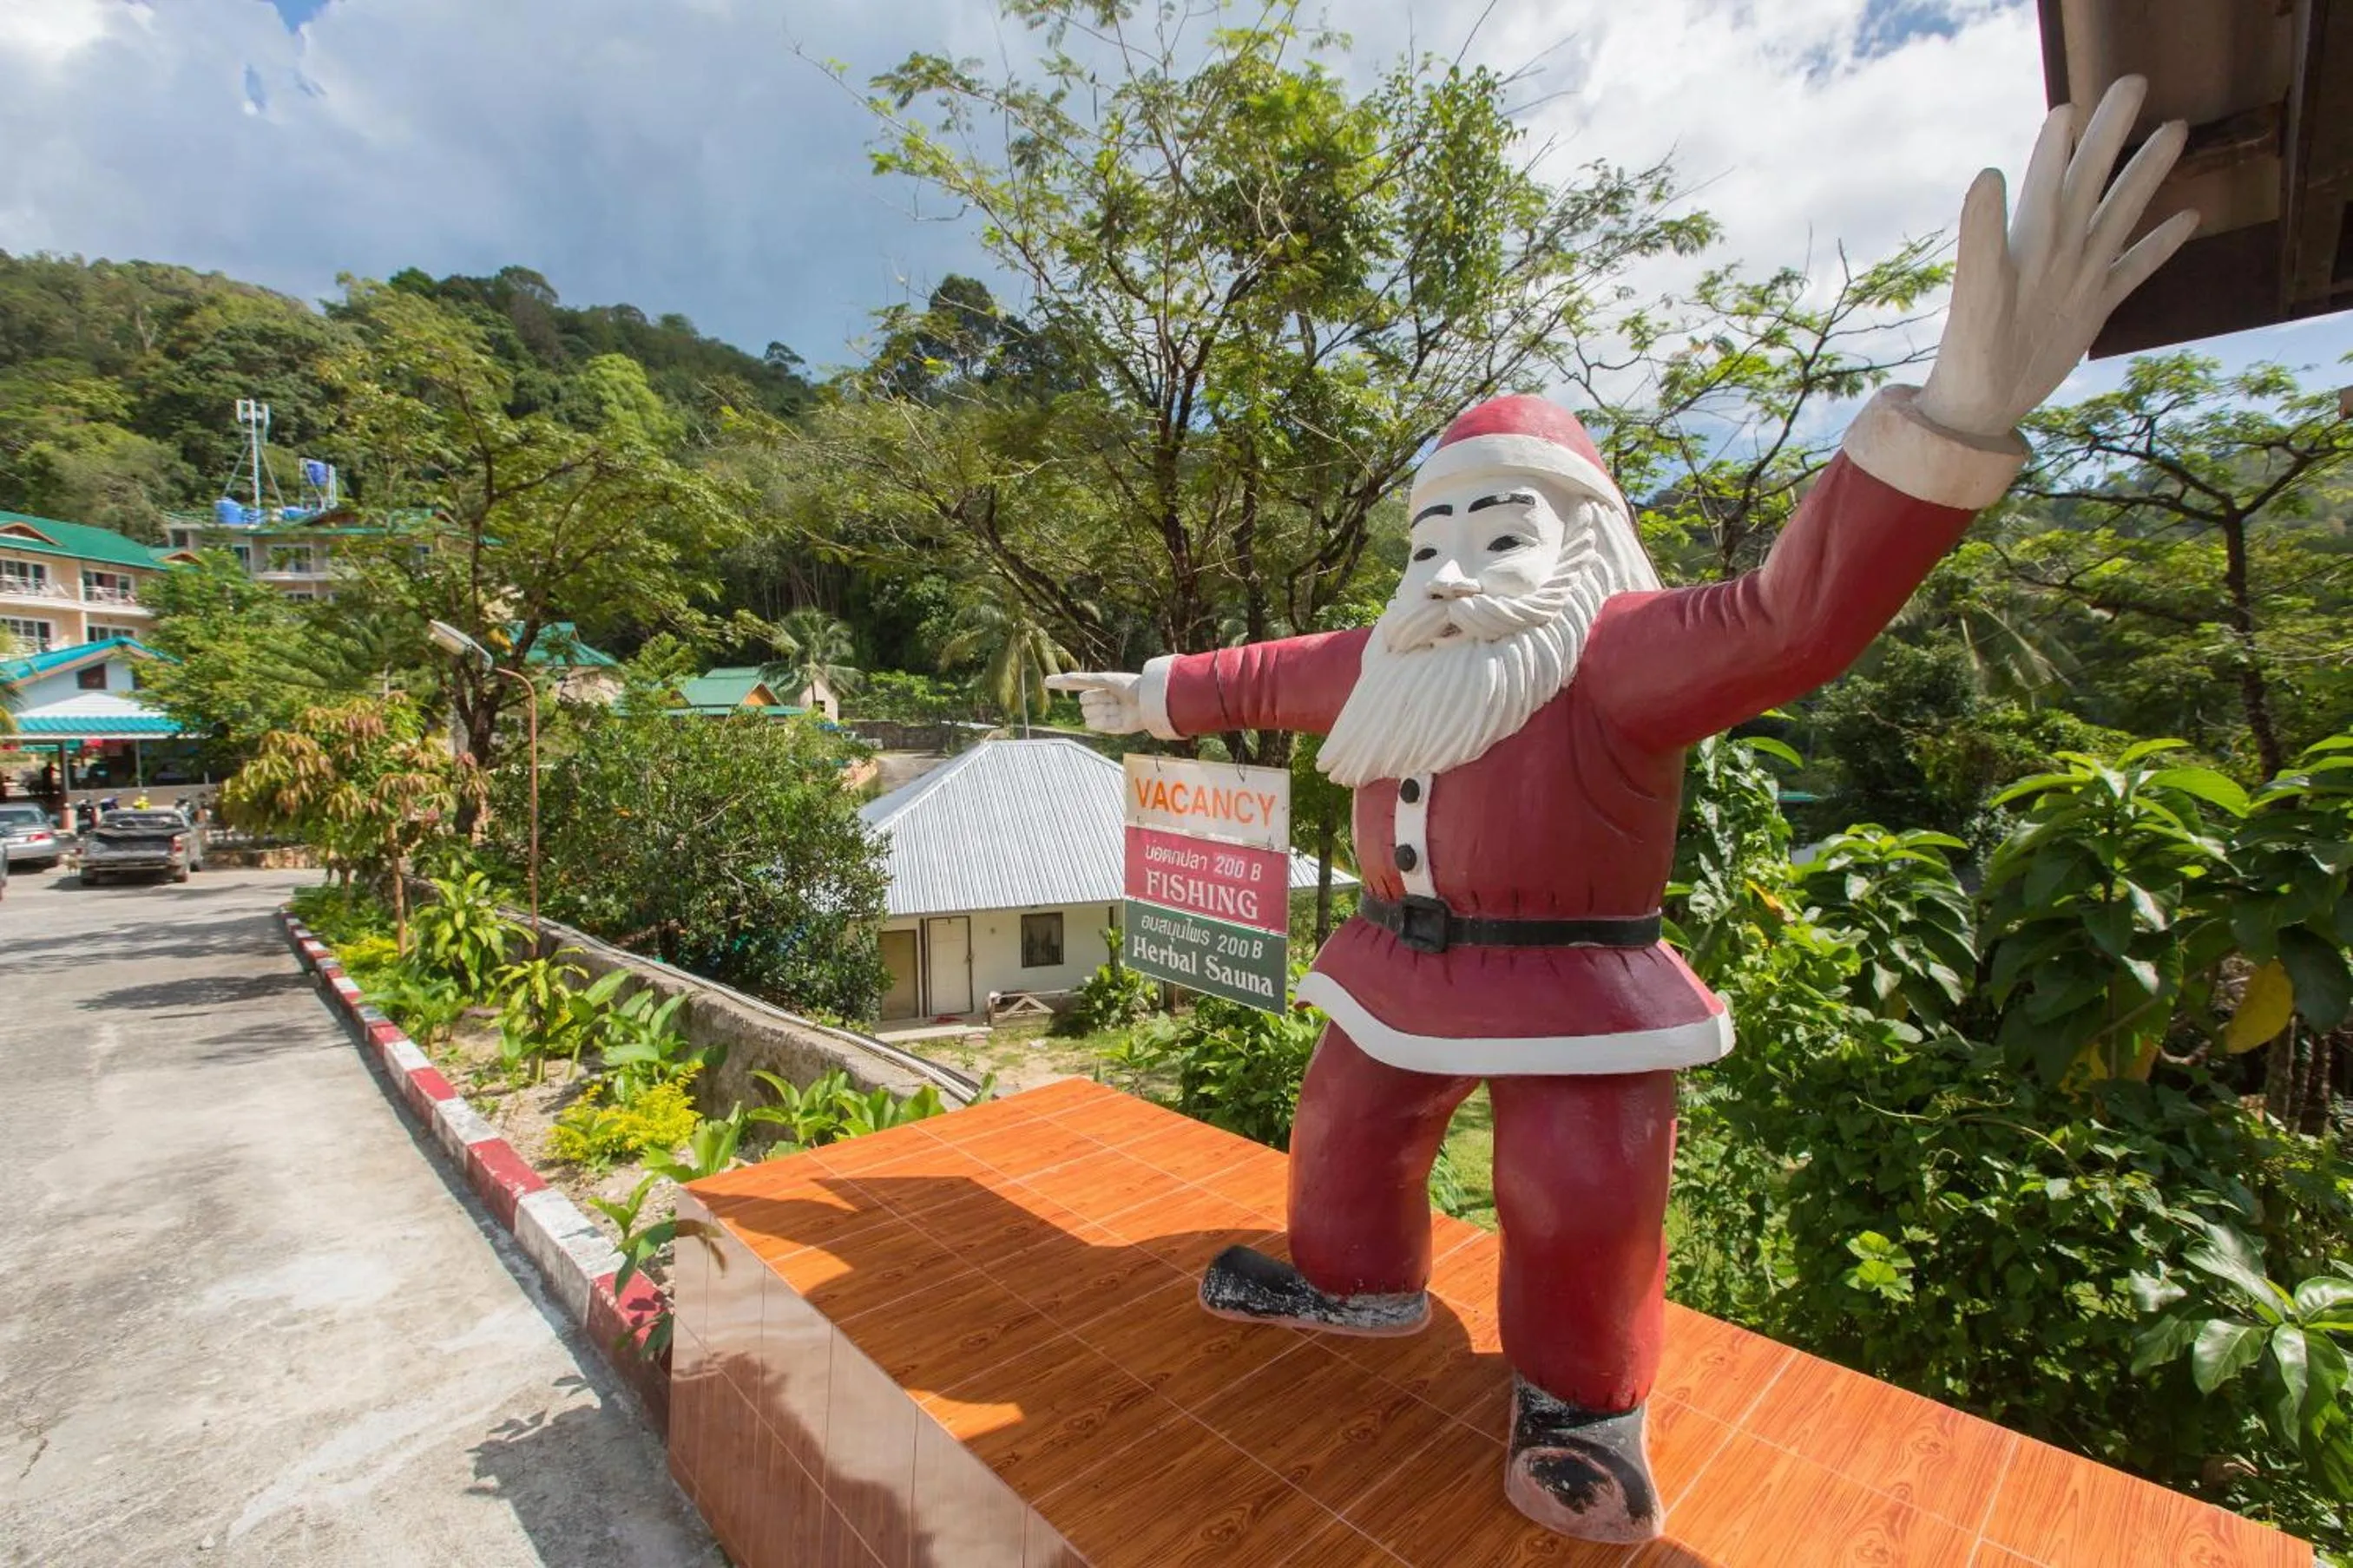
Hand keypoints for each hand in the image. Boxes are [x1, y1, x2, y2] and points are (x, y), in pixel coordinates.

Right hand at [1044, 670, 1144, 733]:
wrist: (1148, 702)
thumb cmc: (1128, 686)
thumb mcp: (1103, 680)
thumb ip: (1080, 680)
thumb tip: (1058, 678)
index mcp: (1102, 685)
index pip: (1078, 683)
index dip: (1064, 683)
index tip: (1047, 681)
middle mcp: (1104, 699)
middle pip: (1084, 702)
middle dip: (1095, 700)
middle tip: (1112, 697)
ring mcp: (1108, 713)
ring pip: (1088, 716)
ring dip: (1100, 711)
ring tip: (1118, 707)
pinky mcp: (1114, 728)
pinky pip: (1096, 727)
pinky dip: (1104, 723)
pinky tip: (1119, 718)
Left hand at [1918, 75, 2199, 439]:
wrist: (1981, 405)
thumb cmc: (1972, 353)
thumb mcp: (1978, 293)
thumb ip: (1981, 236)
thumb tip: (1987, 175)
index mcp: (2032, 241)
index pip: (2051, 178)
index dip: (2061, 143)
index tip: (2074, 103)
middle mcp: (2058, 251)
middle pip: (2091, 179)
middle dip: (2112, 133)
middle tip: (2134, 81)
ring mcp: (2080, 277)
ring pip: (2119, 212)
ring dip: (2145, 173)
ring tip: (2173, 128)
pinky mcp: (2095, 308)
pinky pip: (2134, 268)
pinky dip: (2159, 245)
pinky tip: (2188, 217)